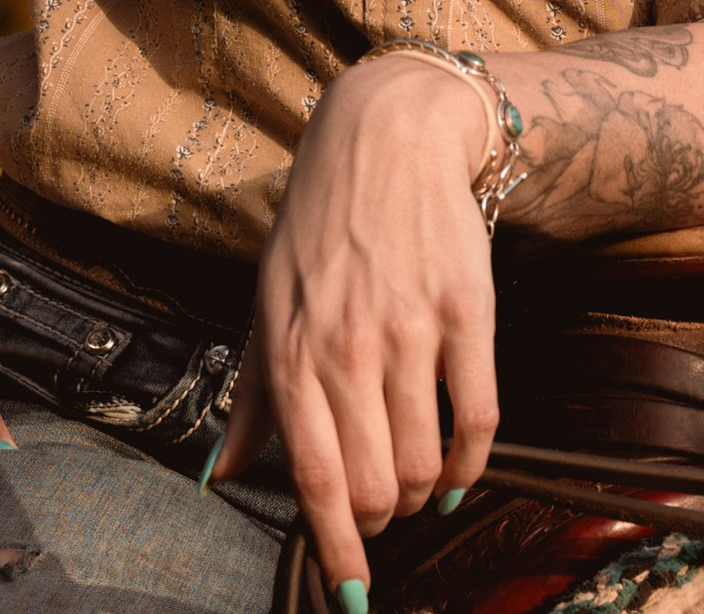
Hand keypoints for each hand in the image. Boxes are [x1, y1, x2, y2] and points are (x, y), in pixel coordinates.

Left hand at [209, 57, 500, 597]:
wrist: (388, 136)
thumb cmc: (320, 222)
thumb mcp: (268, 298)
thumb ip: (251, 393)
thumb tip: (223, 473)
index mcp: (292, 351)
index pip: (316, 481)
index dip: (338, 551)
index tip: (352, 595)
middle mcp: (349, 346)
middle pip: (378, 487)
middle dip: (381, 520)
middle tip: (382, 513)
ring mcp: (412, 329)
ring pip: (426, 462)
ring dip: (423, 491)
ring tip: (416, 480)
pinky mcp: (468, 311)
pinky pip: (479, 417)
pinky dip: (473, 461)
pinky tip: (460, 465)